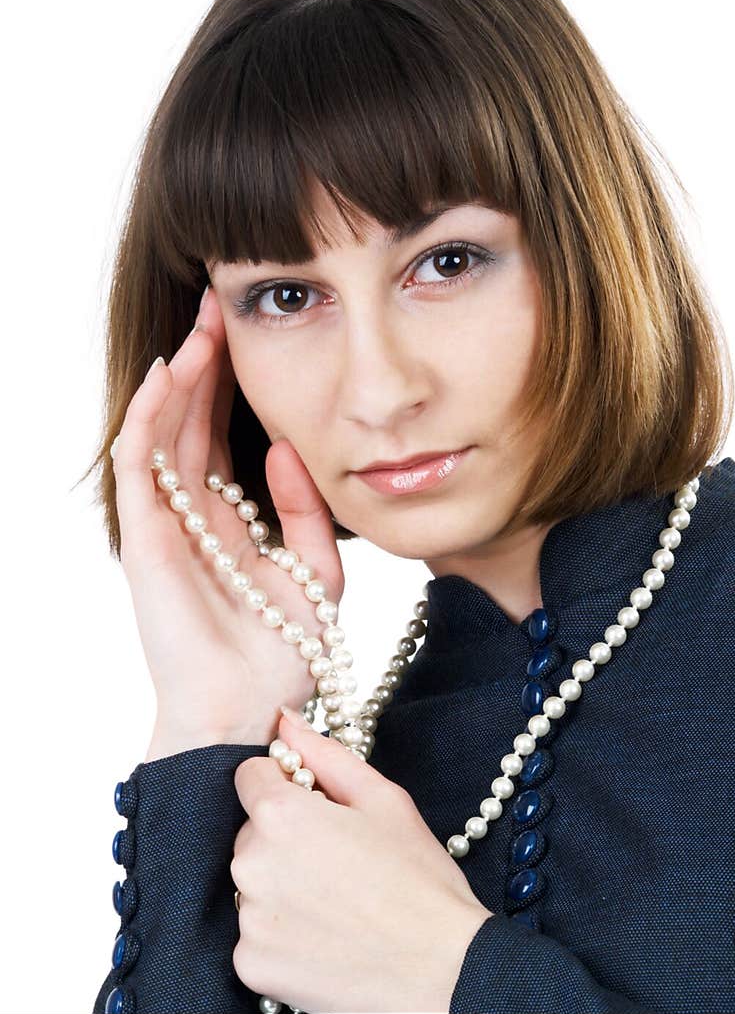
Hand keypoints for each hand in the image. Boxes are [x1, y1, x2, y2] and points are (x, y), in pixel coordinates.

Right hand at [111, 286, 344, 753]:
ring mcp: (165, 524)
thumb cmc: (282, 653)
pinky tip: (169, 375)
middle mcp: (192, 515)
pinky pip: (138, 466)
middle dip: (204, 363)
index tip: (250, 331)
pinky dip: (147, 418)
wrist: (252, 708)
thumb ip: (306, 510)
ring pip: (161, 432)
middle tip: (218, 304)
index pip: (223, 435)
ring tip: (200, 324)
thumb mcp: (317, 572)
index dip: (232, 384)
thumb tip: (289, 446)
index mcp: (229, 520)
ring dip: (177, 377)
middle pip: (190, 421)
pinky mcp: (146, 537)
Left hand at [230, 709, 492, 1013]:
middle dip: (285, 837)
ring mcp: (248, 919)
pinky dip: (282, 933)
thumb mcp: (383, 799)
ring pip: (253, 883)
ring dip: (283, 884)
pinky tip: (326, 936)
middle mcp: (252, 864)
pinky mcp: (251, 964)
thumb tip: (286, 722)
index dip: (286, 784)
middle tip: (340, 860)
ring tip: (338, 901)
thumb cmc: (419, 882)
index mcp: (282, 815)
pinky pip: (256, 933)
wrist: (440, 970)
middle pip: (252, 831)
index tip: (317, 806)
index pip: (250, 776)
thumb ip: (326, 755)